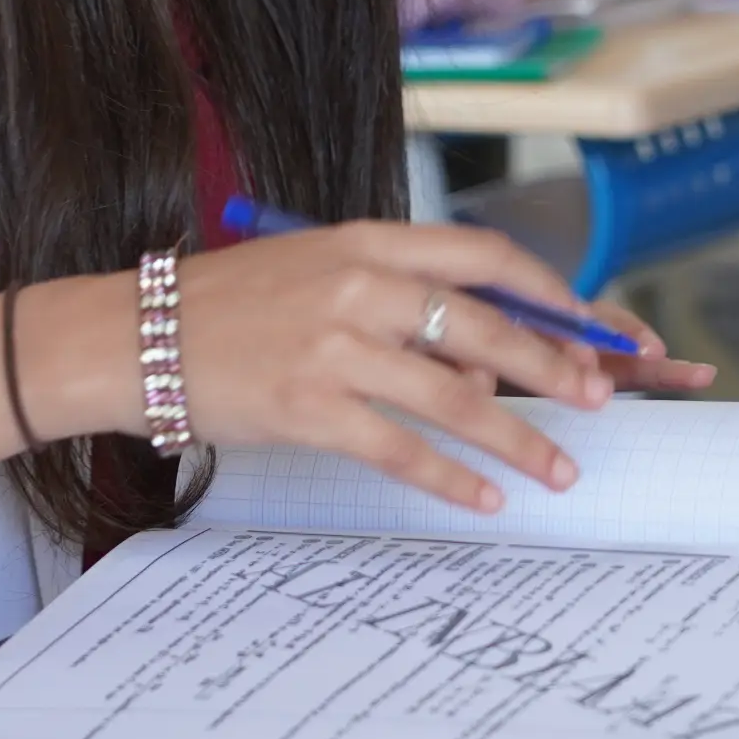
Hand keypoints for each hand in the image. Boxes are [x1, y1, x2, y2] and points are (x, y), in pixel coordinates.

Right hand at [39, 222, 711, 513]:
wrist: (136, 335)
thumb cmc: (231, 306)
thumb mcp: (320, 273)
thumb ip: (399, 303)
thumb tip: (485, 366)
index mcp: (367, 239)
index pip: (486, 255)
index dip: (553, 293)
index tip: (598, 326)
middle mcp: (358, 285)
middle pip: (487, 325)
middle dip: (558, 365)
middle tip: (602, 398)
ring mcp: (334, 347)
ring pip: (456, 397)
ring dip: (519, 438)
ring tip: (560, 470)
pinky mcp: (309, 406)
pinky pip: (401, 449)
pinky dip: (451, 478)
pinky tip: (486, 498)